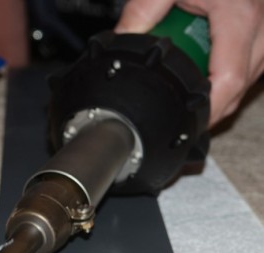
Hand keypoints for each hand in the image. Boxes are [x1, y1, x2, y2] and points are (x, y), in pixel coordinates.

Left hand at [115, 0, 263, 125]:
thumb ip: (141, 13)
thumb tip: (120, 44)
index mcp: (239, 15)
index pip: (229, 79)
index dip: (209, 109)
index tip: (189, 124)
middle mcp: (261, 23)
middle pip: (242, 85)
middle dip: (214, 105)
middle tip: (184, 114)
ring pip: (252, 74)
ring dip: (225, 86)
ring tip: (193, 91)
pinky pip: (256, 59)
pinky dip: (234, 68)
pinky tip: (210, 67)